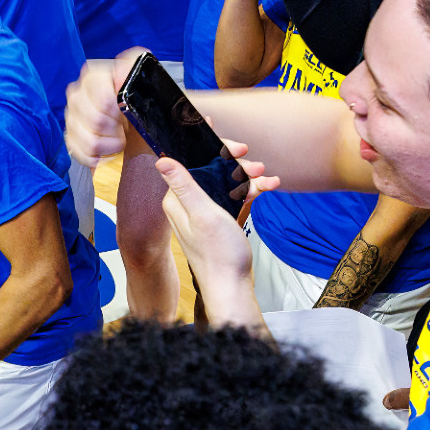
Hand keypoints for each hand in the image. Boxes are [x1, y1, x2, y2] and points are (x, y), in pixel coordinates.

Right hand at [64, 53, 137, 168]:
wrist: (133, 114)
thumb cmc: (138, 97)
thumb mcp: (142, 77)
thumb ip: (135, 67)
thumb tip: (128, 64)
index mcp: (93, 76)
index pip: (101, 98)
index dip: (117, 110)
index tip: (126, 113)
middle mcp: (77, 93)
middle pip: (94, 121)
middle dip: (115, 129)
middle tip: (125, 127)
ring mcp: (71, 116)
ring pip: (88, 141)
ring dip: (110, 145)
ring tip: (118, 138)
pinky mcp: (70, 136)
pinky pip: (80, 153)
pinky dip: (98, 157)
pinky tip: (108, 150)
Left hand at [153, 146, 275, 329]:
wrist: (232, 286)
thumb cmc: (218, 254)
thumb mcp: (203, 214)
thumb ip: (184, 186)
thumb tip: (161, 160)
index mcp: (177, 200)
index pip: (190, 162)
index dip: (211, 148)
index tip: (232, 143)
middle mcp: (186, 203)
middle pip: (209, 169)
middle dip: (234, 163)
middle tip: (254, 164)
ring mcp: (203, 211)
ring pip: (224, 181)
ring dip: (246, 176)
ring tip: (265, 176)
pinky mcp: (217, 219)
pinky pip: (232, 196)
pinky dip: (250, 190)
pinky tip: (268, 187)